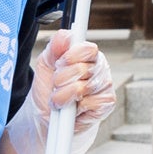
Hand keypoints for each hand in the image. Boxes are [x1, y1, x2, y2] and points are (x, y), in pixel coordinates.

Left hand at [3, 28, 116, 153]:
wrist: (47, 117)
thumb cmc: (49, 89)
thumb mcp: (45, 64)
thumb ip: (55, 47)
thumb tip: (65, 36)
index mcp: (88, 56)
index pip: (88, 49)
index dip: (71, 56)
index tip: (60, 62)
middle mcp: (99, 69)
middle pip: (82, 69)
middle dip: (61, 80)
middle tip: (56, 85)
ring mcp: (104, 86)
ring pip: (83, 88)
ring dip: (64, 96)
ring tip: (60, 99)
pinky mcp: (106, 104)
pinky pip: (90, 103)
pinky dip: (75, 108)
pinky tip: (72, 109)